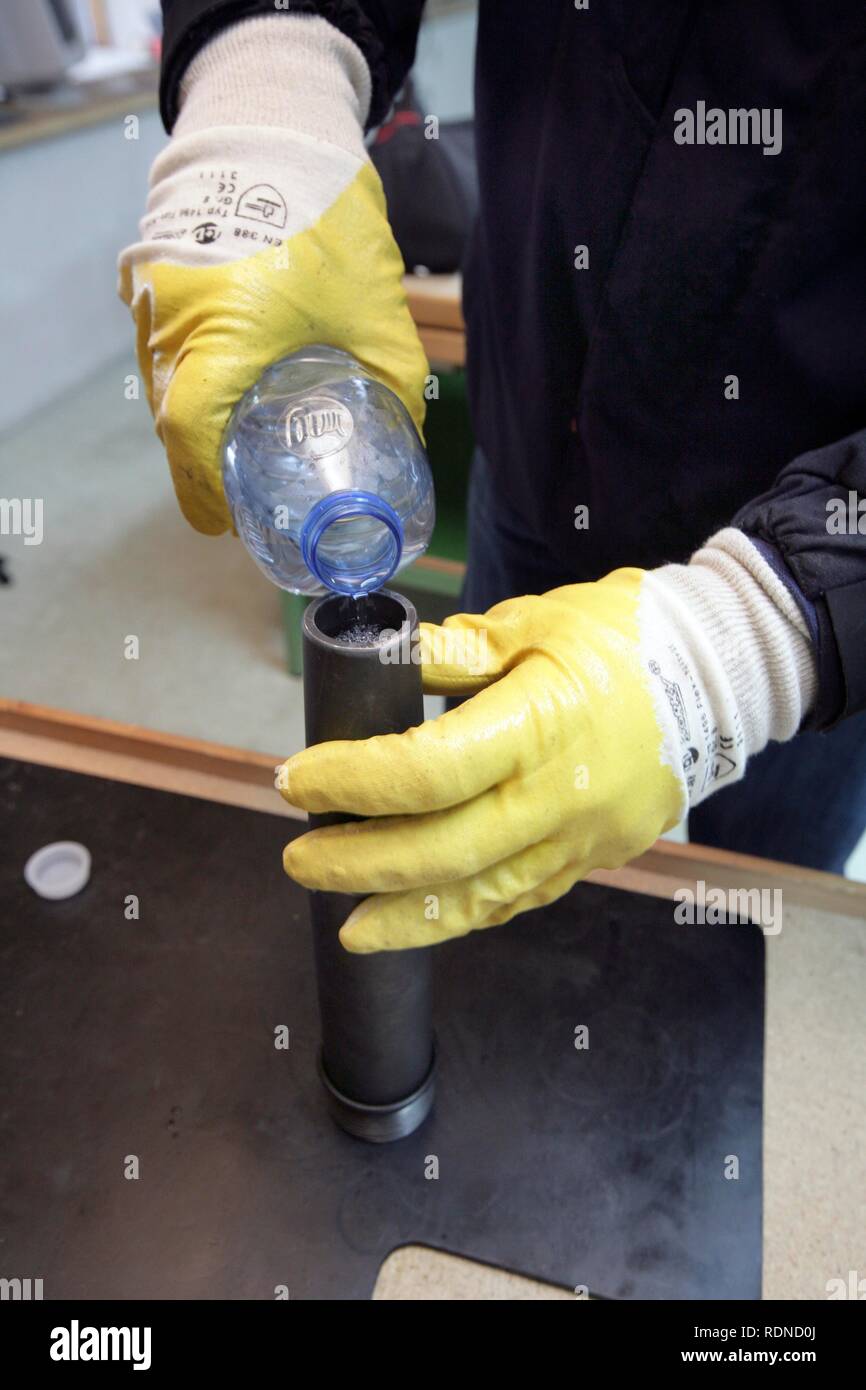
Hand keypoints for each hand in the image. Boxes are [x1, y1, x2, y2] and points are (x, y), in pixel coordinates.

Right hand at [118, 15, 427, 533]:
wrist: (277, 131)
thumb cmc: (327, 218)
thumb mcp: (376, 310)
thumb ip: (395, 379)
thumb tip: (408, 436)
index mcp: (221, 330)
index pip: (190, 435)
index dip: (208, 491)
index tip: (233, 523)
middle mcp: (173, 323)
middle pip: (172, 427)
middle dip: (204, 478)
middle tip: (243, 510)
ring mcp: (155, 305)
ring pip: (163, 395)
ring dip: (195, 439)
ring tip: (237, 469)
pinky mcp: (154, 288)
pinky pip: (162, 361)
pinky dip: (189, 394)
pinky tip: (227, 411)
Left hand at [279, 533, 815, 950]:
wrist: (716, 681)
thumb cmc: (621, 639)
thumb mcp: (534, 621)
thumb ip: (455, 652)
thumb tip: (381, 665)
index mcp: (538, 723)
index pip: (427, 769)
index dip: (352, 781)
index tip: (299, 779)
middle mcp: (557, 795)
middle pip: (441, 851)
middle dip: (357, 862)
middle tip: (299, 859)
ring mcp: (579, 838)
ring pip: (480, 897)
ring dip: (404, 917)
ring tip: (346, 927)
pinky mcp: (592, 860)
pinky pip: (518, 900)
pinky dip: (463, 917)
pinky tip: (417, 923)